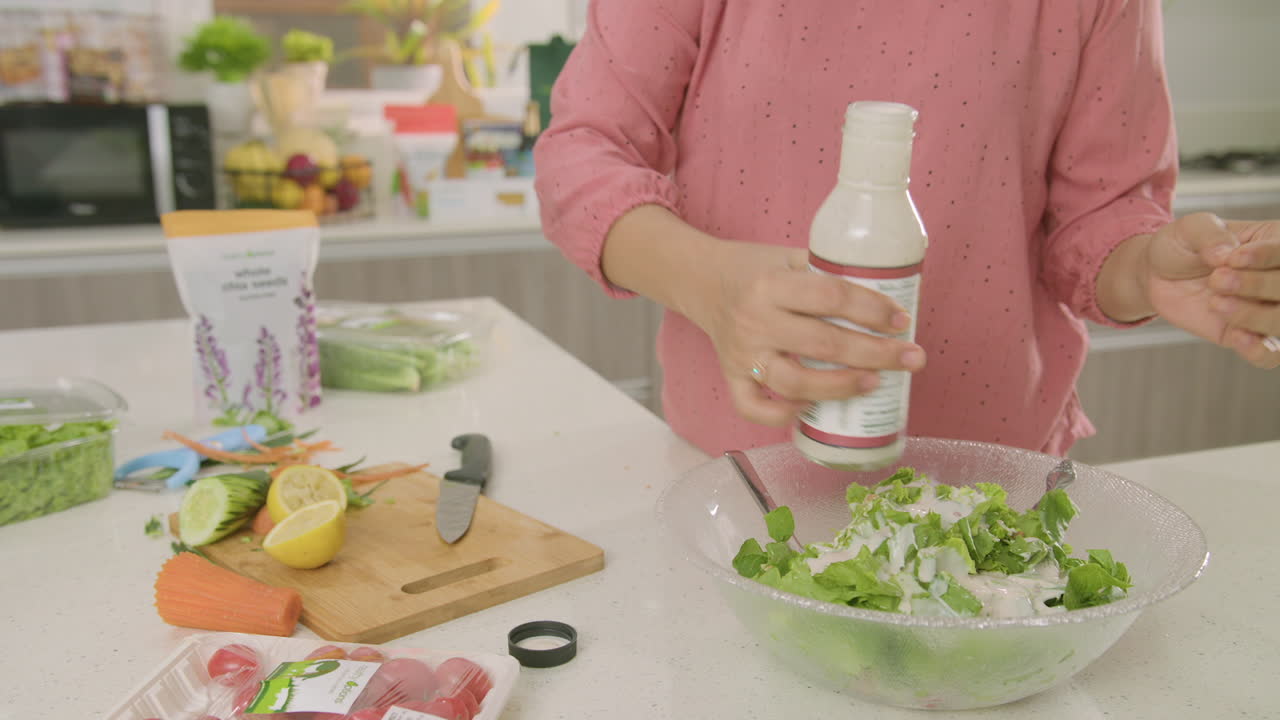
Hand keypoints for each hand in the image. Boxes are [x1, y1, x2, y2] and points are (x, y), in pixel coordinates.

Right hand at [684, 240, 926, 426]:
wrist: (700, 280)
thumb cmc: (755, 268)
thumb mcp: (789, 256)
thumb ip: (827, 272)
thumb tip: (888, 293)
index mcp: (771, 284)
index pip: (831, 297)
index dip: (872, 310)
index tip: (902, 320)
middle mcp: (755, 321)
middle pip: (824, 345)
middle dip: (875, 354)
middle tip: (912, 358)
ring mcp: (742, 355)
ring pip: (795, 383)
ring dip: (840, 387)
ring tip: (874, 384)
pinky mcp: (731, 377)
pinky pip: (754, 408)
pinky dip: (783, 416)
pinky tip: (812, 410)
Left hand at [1146, 212, 1279, 368]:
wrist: (1158, 274)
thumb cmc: (1183, 245)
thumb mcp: (1190, 228)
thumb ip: (1210, 234)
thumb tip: (1226, 254)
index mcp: (1276, 242)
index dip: (1265, 258)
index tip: (1232, 258)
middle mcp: (1278, 278)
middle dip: (1257, 285)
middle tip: (1217, 279)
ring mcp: (1267, 309)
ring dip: (1254, 316)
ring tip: (1216, 302)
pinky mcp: (1248, 337)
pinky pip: (1269, 354)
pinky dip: (1258, 350)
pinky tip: (1236, 337)